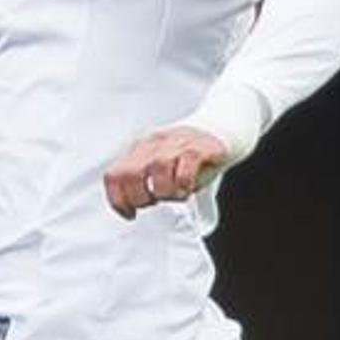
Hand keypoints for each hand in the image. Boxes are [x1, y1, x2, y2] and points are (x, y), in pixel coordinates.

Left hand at [102, 126, 229, 218]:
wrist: (225, 126)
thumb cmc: (190, 155)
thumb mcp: (161, 165)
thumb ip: (145, 182)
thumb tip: (134, 209)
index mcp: (140, 149)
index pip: (114, 175)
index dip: (117, 200)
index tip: (129, 214)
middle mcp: (154, 143)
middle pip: (130, 173)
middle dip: (138, 198)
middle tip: (154, 203)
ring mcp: (177, 142)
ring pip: (157, 168)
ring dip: (163, 191)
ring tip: (174, 195)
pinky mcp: (200, 147)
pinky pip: (185, 167)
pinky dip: (183, 185)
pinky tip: (188, 189)